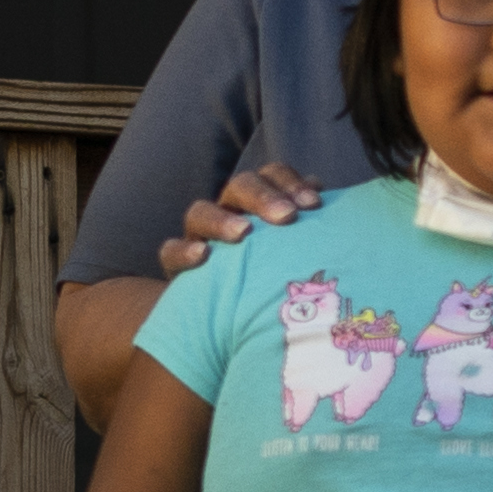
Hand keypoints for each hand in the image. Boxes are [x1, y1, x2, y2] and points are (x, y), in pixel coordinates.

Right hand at [157, 164, 320, 278]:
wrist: (231, 315)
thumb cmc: (273, 277)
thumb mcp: (295, 250)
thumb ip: (309, 222)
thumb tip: (323, 190)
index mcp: (258, 203)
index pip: (272, 175)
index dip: (290, 182)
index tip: (315, 203)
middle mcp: (228, 212)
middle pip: (239, 186)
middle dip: (263, 197)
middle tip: (287, 217)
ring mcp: (198, 235)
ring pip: (199, 212)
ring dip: (222, 220)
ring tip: (243, 233)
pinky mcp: (176, 264)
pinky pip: (169, 251)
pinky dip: (182, 252)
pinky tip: (202, 257)